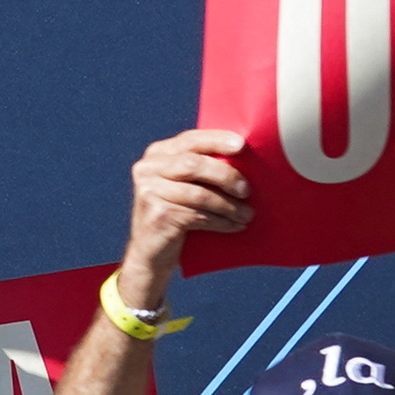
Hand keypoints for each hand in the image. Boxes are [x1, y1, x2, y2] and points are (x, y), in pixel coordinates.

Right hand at [120, 127, 252, 296]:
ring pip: (199, 194)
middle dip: (226, 176)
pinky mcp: (157, 215)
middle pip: (194, 165)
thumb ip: (201, 170)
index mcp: (157, 155)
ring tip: (247, 214)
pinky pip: (197, 216)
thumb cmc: (177, 215)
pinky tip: (235, 226)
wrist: (151, 254)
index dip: (216, 140)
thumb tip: (245, 160)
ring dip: (228, 206)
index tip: (241, 145)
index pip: (190, 140)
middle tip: (247, 190)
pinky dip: (221, 222)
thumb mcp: (184, 186)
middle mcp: (147, 169)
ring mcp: (149, 192)